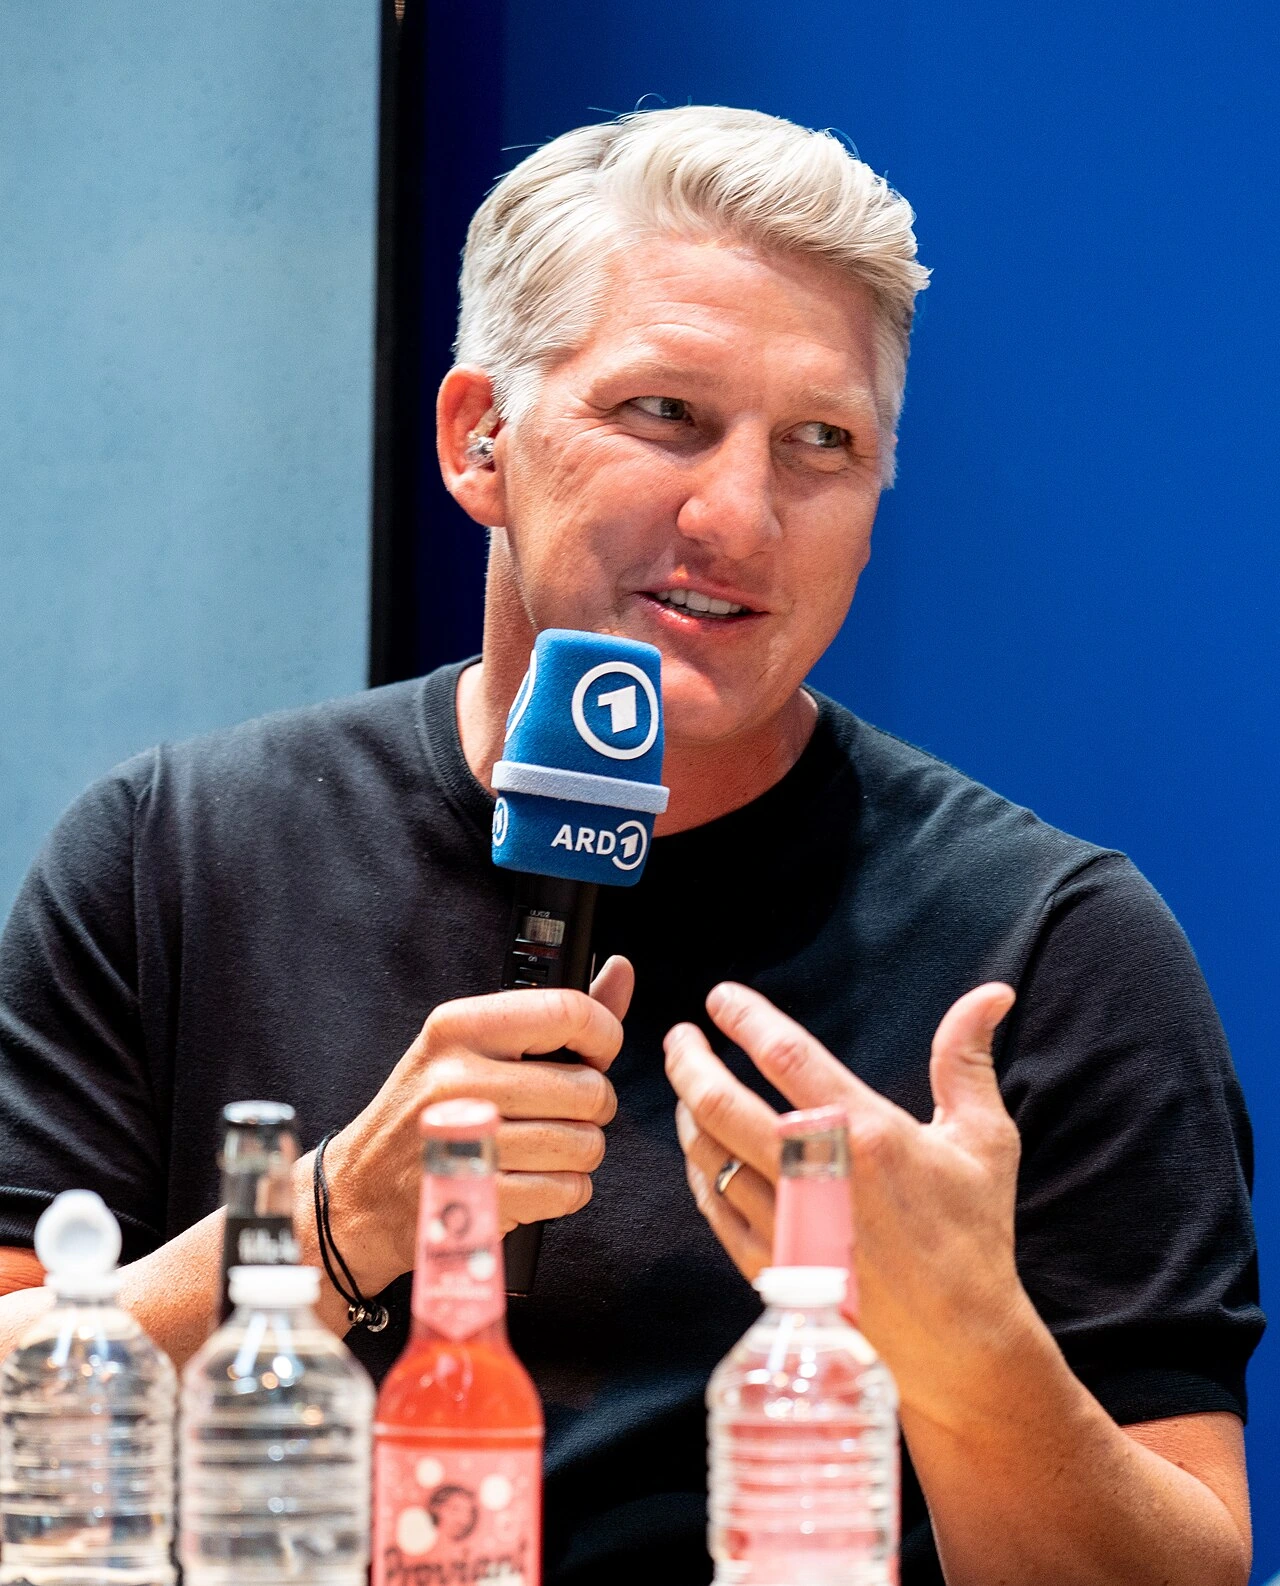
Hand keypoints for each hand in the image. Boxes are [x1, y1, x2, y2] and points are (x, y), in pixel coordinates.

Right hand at [315, 956, 632, 1299]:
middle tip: (563, 1111)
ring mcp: (465, 1142)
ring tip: (544, 1147)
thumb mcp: (474, 1046)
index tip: (595, 1053)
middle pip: (588, 1088)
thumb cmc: (427, 1110)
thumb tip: (621, 971)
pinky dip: (564, 1190)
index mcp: (458, 1027)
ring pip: (585, 1145)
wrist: (361, 1191)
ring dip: (580, 1153)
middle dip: (593, 1107)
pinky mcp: (476, 1198)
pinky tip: (532, 1180)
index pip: (568, 1012)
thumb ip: (554, 1014)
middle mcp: (457, 1079)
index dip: (603, 1036)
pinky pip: (568, 1191)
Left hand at [665, 979, 1034, 1427]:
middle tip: (679, 1037)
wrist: (961, 1344)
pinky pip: (713, 1206)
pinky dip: (699, 1169)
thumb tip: (991, 992)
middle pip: (722, 1104)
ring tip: (687, 1087)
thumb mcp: (984, 1139)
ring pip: (710, 1154)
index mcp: (866, 1135)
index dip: (746, 1019)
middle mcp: (818, 1177)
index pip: (786, 1057)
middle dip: (689, 1062)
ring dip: (688, 1112)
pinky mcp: (771, 1266)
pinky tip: (701, 1150)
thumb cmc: (974, 1235)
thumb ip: (966, 1059)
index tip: (721, 998)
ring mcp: (788, 1225)